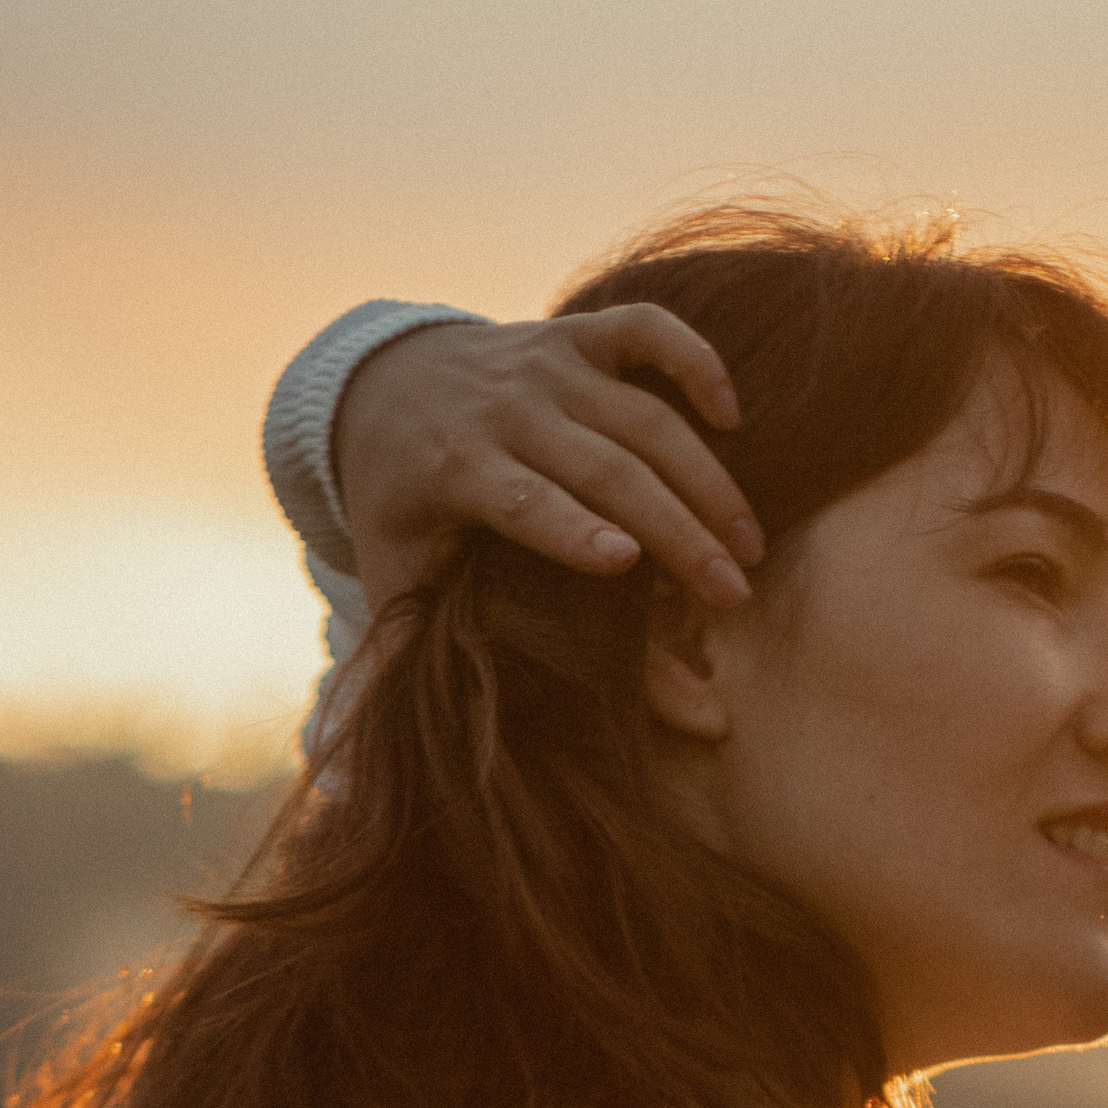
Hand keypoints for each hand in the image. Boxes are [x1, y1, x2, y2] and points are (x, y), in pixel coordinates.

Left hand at [330, 307, 765, 617]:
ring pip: (643, 416)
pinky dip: (694, 360)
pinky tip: (732, 415)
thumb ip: (412, 660)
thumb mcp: (398, 581)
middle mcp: (506, 407)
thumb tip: (360, 776)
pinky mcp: (577, 335)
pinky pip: (646, 330)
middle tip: (734, 592)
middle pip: (606, 467)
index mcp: (455, 466)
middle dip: (677, 530)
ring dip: (706, 479)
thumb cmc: (404, 508)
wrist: (380, 385)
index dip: (570, 529)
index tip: (625, 563)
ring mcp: (546, 364)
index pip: (520, 498)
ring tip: (748, 546)